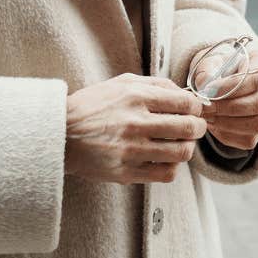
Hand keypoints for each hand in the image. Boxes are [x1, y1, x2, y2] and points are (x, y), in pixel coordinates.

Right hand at [64, 73, 207, 184]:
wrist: (59, 134)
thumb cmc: (92, 106)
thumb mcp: (122, 83)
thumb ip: (156, 84)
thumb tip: (186, 93)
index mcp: (137, 97)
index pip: (186, 103)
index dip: (197, 107)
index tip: (194, 110)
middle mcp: (136, 123)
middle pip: (189, 128)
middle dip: (198, 128)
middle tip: (194, 128)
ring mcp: (131, 150)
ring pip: (181, 153)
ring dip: (187, 148)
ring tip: (180, 144)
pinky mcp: (125, 172)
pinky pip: (165, 174)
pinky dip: (172, 167)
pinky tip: (164, 159)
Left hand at [200, 50, 257, 150]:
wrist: (216, 85)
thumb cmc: (216, 69)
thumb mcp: (209, 62)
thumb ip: (206, 70)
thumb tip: (205, 83)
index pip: (257, 77)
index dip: (233, 86)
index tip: (209, 90)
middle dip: (229, 107)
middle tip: (206, 107)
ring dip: (228, 123)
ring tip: (208, 116)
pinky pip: (248, 139)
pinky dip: (226, 134)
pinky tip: (214, 123)